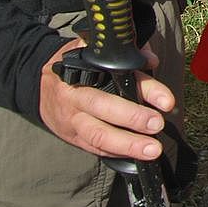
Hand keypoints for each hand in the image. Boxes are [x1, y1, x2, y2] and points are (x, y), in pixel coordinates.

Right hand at [38, 38, 171, 159]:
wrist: (41, 88)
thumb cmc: (76, 65)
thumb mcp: (94, 50)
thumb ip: (124, 53)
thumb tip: (151, 61)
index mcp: (83, 71)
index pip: (116, 77)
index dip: (144, 88)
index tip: (166, 100)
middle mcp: (76, 98)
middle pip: (103, 109)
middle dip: (133, 118)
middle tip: (157, 124)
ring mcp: (73, 121)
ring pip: (98, 136)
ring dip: (128, 145)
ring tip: (152, 150)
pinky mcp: (74, 138)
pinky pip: (95, 148)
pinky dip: (117, 152)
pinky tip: (136, 155)